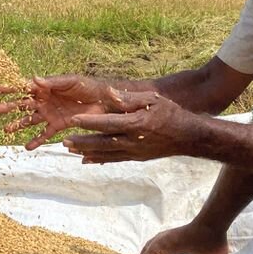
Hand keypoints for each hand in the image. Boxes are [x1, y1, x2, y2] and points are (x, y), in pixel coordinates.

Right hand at [0, 75, 117, 149]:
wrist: (104, 101)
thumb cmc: (87, 86)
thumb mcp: (70, 81)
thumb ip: (52, 82)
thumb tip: (34, 78)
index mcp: (46, 87)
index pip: (25, 88)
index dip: (11, 88)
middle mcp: (45, 101)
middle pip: (23, 105)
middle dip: (9, 107)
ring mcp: (50, 114)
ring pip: (30, 120)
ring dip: (18, 125)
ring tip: (6, 130)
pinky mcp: (58, 125)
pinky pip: (44, 134)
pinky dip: (36, 141)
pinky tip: (27, 147)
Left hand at [63, 90, 197, 162]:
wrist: (188, 136)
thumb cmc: (171, 113)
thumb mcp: (152, 100)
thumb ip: (129, 98)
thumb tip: (110, 93)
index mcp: (136, 124)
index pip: (108, 123)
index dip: (90, 122)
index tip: (74, 120)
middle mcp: (133, 141)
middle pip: (103, 142)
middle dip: (82, 142)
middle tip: (64, 141)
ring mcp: (134, 151)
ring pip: (106, 153)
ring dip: (87, 151)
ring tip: (69, 150)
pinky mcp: (136, 158)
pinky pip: (114, 159)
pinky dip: (99, 160)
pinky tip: (86, 160)